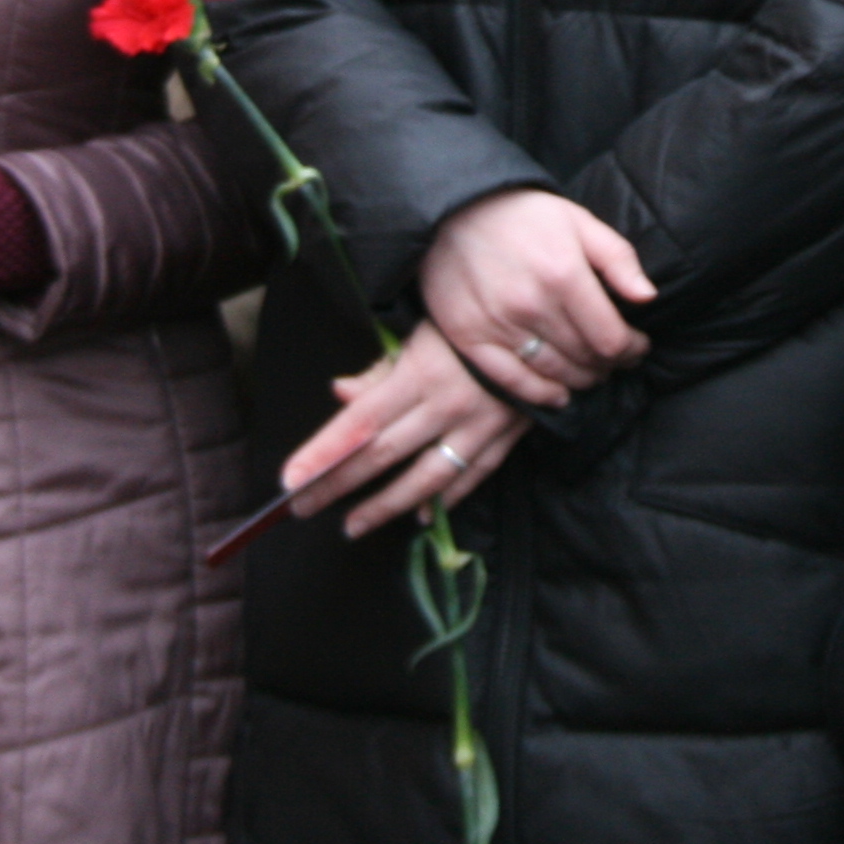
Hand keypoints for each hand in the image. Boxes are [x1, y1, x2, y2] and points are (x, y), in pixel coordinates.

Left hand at [279, 322, 529, 538]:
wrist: (554, 320)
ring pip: (425, 478)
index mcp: (421, 372)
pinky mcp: (505, 438)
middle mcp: (448, 405)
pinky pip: (470, 478)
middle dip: (338, 485)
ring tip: (353, 526)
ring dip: (385, 506)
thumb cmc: (473, 317)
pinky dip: (444, 501)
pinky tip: (421, 518)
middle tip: (301, 508)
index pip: (360, 421)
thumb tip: (340, 392)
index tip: (289, 480)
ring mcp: (479, 427)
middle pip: (383, 454)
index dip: (323, 453)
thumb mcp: (423, 329)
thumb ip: (381, 368)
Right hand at [419, 187, 656, 409]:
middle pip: (585, 359)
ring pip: (555, 374)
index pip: (610, 338)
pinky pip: (512, 382)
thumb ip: (618, 258)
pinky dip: (541, 395)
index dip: (632, 349)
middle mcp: (531, 305)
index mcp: (564, 274)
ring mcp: (497, 325)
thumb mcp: (579, 220)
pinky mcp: (469, 338)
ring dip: (581, 379)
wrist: (453, 210)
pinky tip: (558, 395)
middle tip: (616, 359)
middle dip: (610, 363)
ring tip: (592, 372)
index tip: (637, 346)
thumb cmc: (523, 214)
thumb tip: (648, 297)